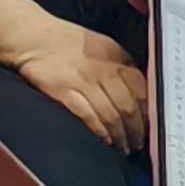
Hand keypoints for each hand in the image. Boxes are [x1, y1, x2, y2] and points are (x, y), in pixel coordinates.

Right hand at [10, 19, 149, 150]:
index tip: (151, 125)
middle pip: (128, 106)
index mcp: (116, 57)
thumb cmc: (68, 41)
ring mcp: (84, 82)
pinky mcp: (64, 92)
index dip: (148, 111)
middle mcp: (103, 70)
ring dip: (120, 135)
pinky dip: (100, 132)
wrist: (34, 37)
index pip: (141, 89)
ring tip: (123, 147)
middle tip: (138, 143)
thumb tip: (139, 90)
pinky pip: (88, 116)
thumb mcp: (103, 45)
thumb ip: (121, 65)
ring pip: (111, 115)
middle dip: (136, 129)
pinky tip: (105, 141)